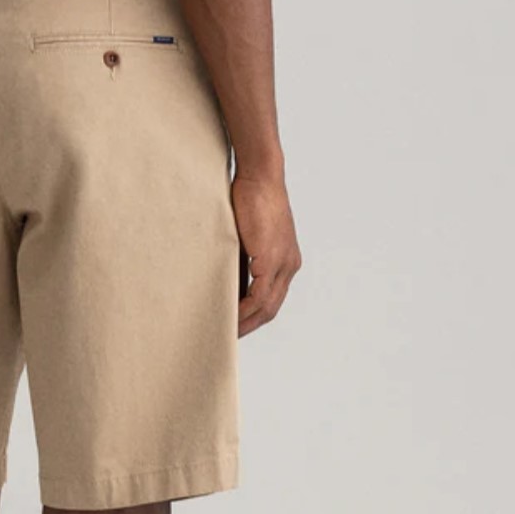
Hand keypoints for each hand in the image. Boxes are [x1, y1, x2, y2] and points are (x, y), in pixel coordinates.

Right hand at [232, 174, 301, 336]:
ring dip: (245, 322)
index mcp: (287, 262)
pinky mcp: (272, 258)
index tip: (235, 327)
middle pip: (271, 309)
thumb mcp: (247, 237)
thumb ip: (243, 261)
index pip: (272, 300)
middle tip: (227, 337)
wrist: (260, 177)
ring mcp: (283, 263)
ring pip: (266, 306)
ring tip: (225, 331)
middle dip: (249, 326)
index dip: (254, 317)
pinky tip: (229, 315)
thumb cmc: (250, 200)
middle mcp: (289, 266)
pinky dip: (244, 309)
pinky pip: (259, 295)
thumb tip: (228, 281)